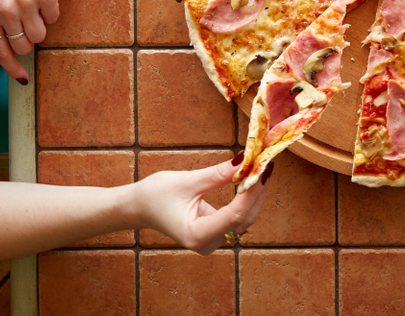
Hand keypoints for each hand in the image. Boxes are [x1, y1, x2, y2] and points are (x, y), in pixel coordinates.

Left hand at [0, 0, 59, 81]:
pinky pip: (55, 16)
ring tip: (37, 2)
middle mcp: (5, 11)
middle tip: (31, 18)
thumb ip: (1, 19)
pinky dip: (53, 8)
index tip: (23, 78)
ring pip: (41, 34)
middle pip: (24, 45)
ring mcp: (26, 4)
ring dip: (43, 22)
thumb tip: (18, 46)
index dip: (12, 68)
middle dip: (31, 37)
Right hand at [133, 156, 268, 254]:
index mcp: (197, 235)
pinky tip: (253, 179)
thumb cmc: (155, 195)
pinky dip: (246, 198)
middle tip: (266, 163)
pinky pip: (237, 217)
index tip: (262, 169)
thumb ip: (217, 175)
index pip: (235, 215)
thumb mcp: (187, 181)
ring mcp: (211, 241)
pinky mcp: (214, 233)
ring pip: (244, 219)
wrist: (138, 208)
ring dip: (254, 194)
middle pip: (244, 219)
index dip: (252, 191)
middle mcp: (207, 243)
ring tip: (262, 167)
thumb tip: (244, 161)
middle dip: (257, 191)